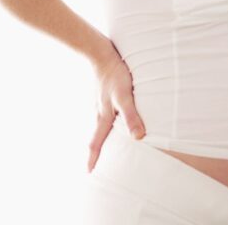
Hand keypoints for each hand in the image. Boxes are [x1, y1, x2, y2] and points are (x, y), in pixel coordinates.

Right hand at [86, 51, 145, 172]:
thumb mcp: (124, 96)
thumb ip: (131, 116)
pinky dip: (105, 123)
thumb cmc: (114, 75)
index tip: (89, 173)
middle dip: (95, 151)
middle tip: (95, 164)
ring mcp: (99, 103)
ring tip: (105, 145)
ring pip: (99, 125)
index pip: (96, 143)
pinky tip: (111, 120)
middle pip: (96, 136)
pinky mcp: (103, 94)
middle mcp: (99, 112)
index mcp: (102, 116)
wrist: (100, 53)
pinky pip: (103, 113)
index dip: (93, 158)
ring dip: (100, 136)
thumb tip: (138, 138)